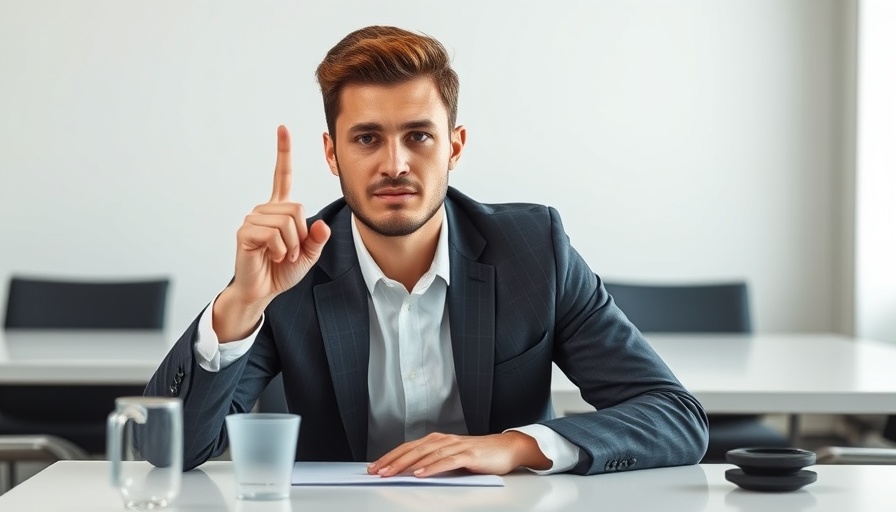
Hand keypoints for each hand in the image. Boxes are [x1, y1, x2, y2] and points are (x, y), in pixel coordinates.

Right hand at [213, 125, 330, 340]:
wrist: (262, 291)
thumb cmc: (282, 270)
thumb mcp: (308, 255)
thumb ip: (317, 239)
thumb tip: (321, 225)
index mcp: (280, 210)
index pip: (282, 176)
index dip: (283, 152)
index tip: (282, 128)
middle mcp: (265, 210)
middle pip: (297, 208)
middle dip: (301, 236)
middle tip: (290, 252)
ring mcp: (253, 219)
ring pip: (287, 222)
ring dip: (291, 245)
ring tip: (280, 256)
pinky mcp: (245, 232)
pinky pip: (274, 234)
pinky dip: (280, 250)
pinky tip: (271, 257)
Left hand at [367, 432, 551, 477]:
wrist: (506, 449)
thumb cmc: (478, 455)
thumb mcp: (451, 458)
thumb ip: (433, 462)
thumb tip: (409, 473)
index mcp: (437, 440)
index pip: (408, 447)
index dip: (390, 456)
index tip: (374, 467)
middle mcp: (444, 440)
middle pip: (412, 450)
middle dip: (392, 461)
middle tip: (376, 471)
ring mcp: (456, 446)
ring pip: (426, 454)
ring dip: (406, 465)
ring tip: (391, 473)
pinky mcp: (468, 454)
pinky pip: (447, 461)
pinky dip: (432, 467)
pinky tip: (420, 474)